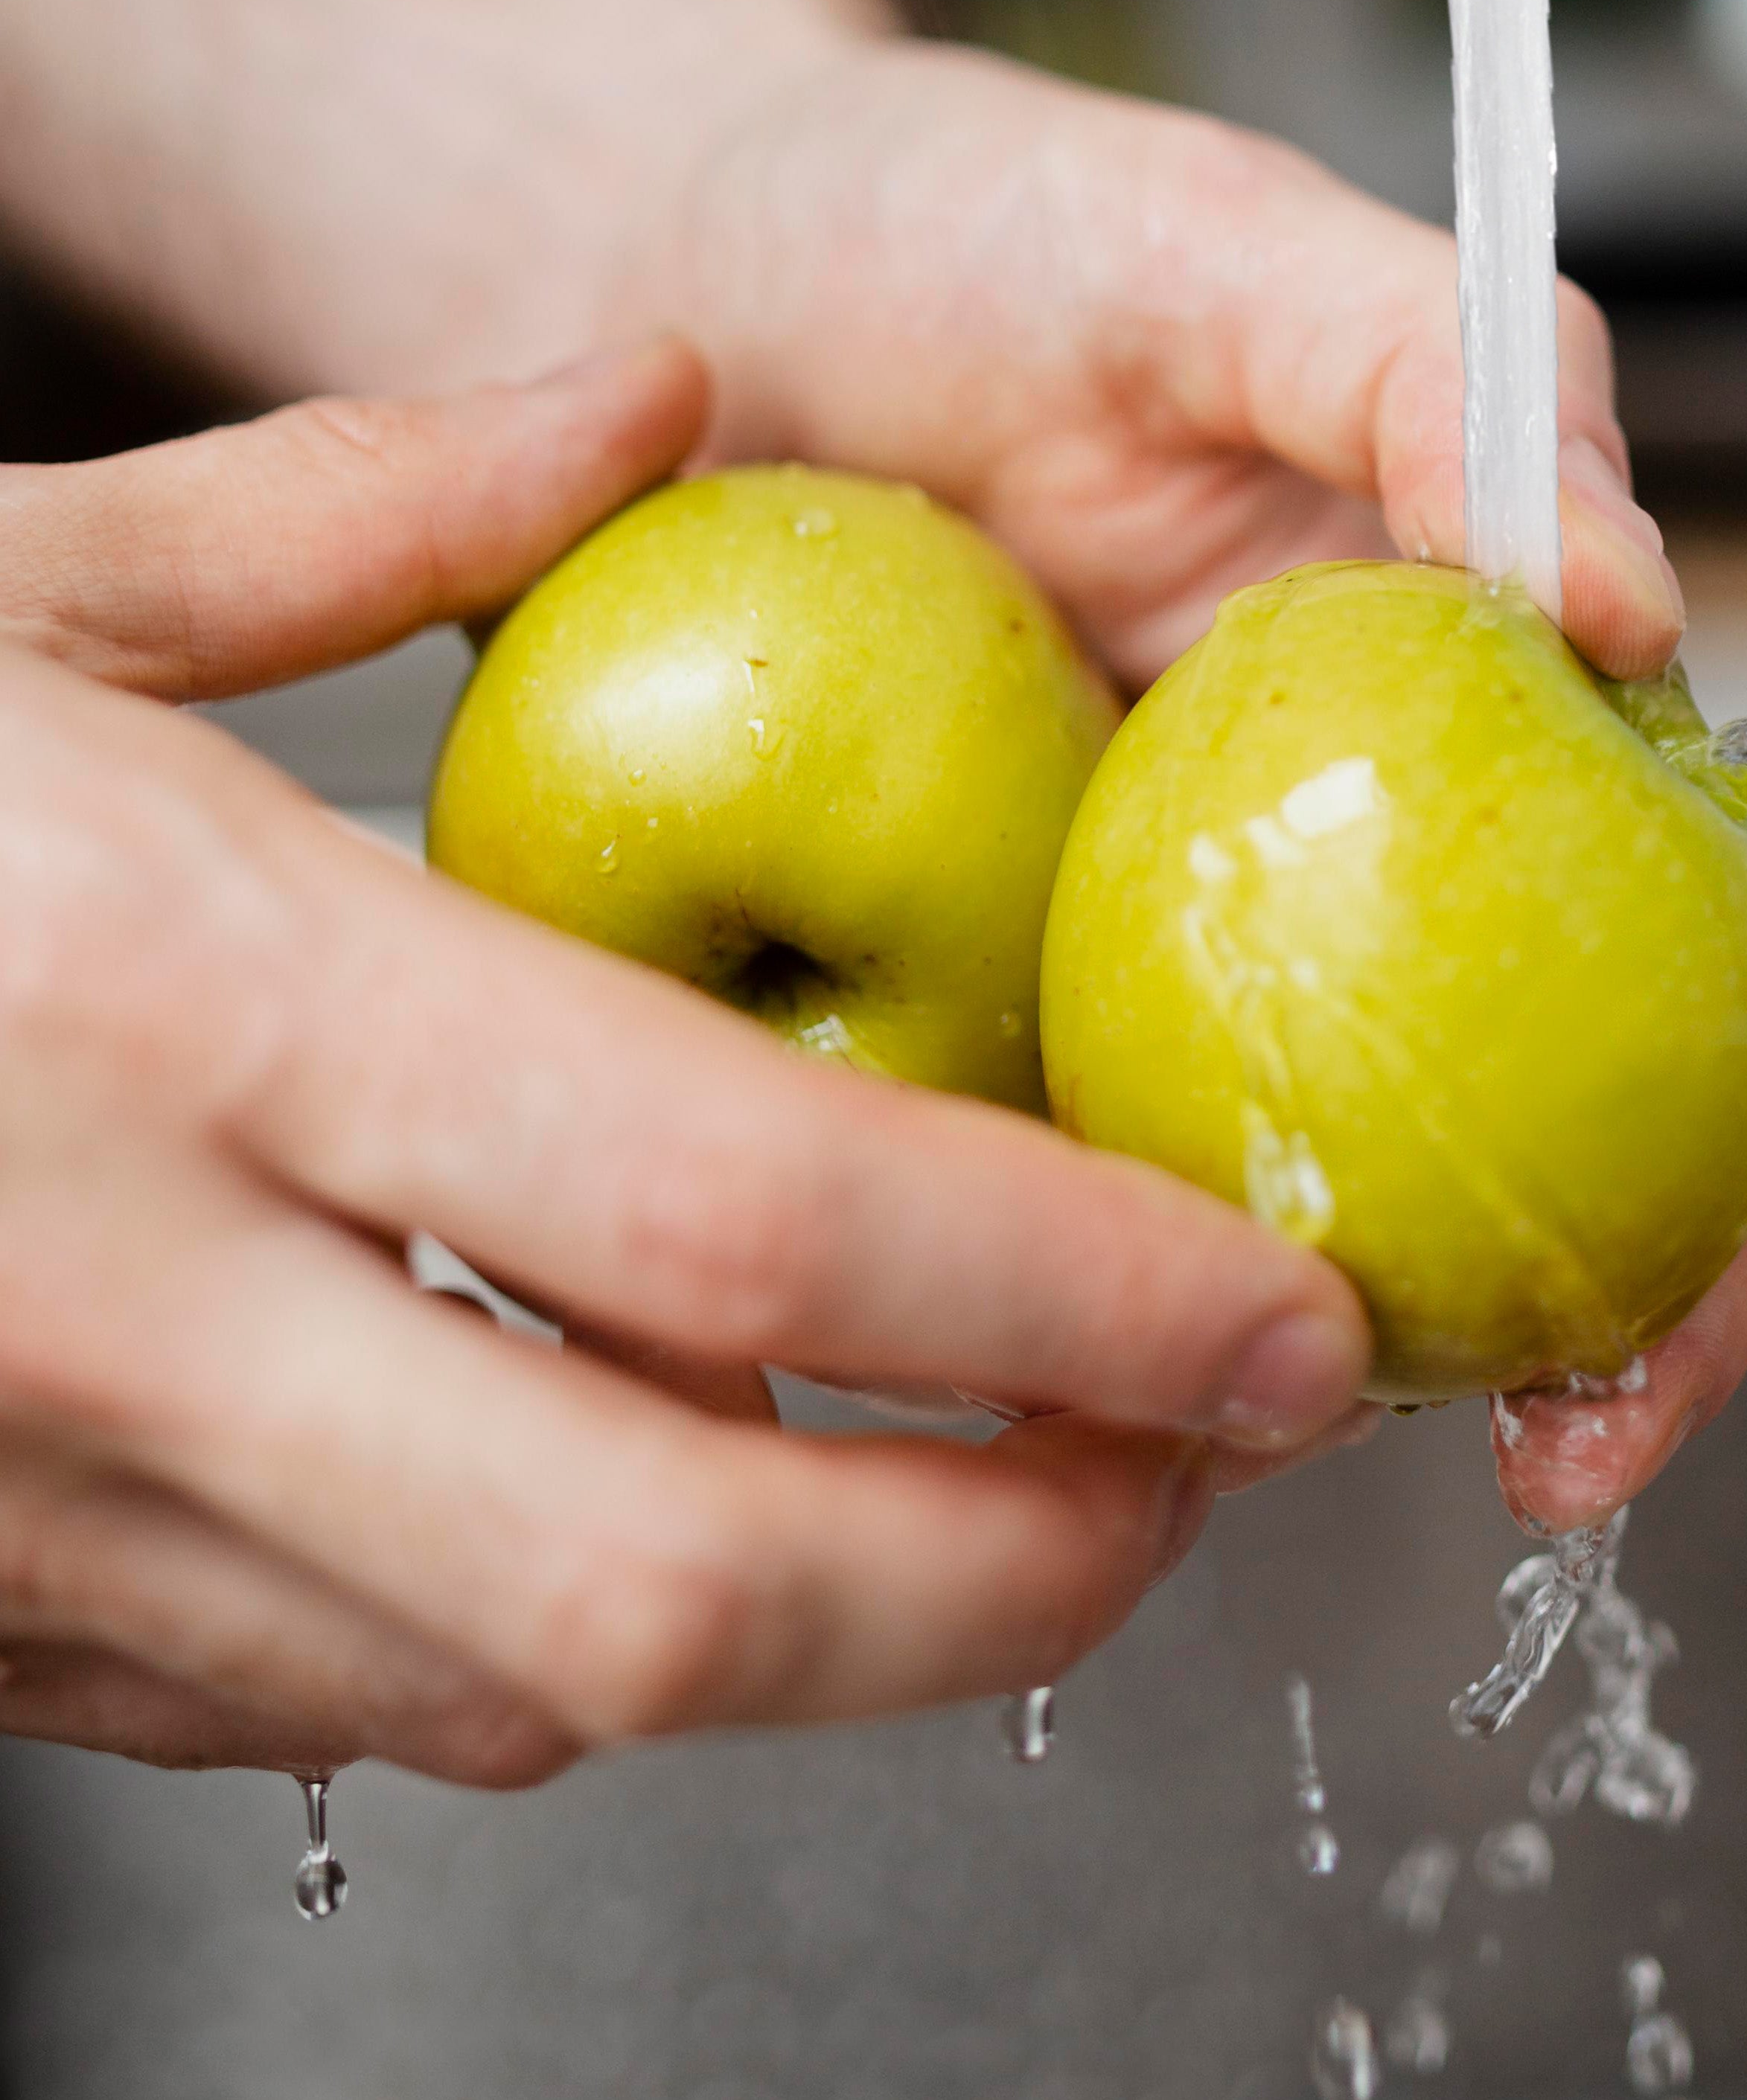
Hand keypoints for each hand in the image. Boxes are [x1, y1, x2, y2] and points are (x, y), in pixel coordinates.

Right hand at [0, 343, 1368, 1779]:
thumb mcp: (8, 571)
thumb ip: (364, 488)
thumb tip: (649, 390)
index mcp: (180, 992)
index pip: (738, 1217)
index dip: (1060, 1297)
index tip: (1266, 1304)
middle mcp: (119, 1293)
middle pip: (679, 1576)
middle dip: (1013, 1573)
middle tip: (1197, 1477)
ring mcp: (35, 1503)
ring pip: (526, 1690)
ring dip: (817, 1632)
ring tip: (1004, 1492)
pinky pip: (339, 1709)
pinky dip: (560, 1642)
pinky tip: (656, 1503)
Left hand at [623, 42, 1746, 1521]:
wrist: (669, 252)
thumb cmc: (966, 220)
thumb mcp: (1211, 241)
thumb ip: (1438, 373)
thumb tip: (1636, 601)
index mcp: (1455, 703)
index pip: (1654, 967)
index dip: (1701, 1195)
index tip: (1639, 1352)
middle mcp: (1321, 857)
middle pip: (1489, 1149)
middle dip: (1539, 1344)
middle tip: (1522, 1466)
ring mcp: (1120, 942)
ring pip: (1236, 1211)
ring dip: (1252, 1364)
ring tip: (1211, 1450)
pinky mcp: (925, 985)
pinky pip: (990, 1167)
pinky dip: (1003, 1275)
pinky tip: (974, 1347)